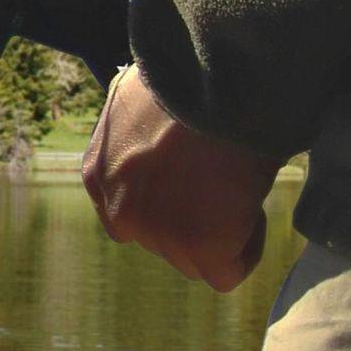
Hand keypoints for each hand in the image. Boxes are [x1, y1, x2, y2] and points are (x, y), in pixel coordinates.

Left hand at [81, 66, 282, 291]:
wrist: (216, 80)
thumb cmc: (185, 77)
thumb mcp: (132, 99)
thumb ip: (133, 135)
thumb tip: (154, 140)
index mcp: (98, 175)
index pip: (128, 213)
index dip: (167, 201)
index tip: (194, 176)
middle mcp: (120, 210)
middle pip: (162, 240)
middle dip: (193, 218)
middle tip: (222, 177)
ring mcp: (156, 233)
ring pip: (193, 259)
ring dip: (220, 230)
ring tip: (237, 185)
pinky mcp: (198, 246)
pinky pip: (225, 273)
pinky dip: (245, 249)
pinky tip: (252, 207)